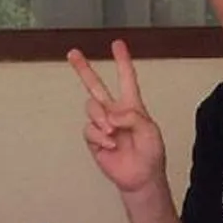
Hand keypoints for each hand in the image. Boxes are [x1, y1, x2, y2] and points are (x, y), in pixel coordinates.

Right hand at [68, 40, 170, 196]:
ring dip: (100, 118)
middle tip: (73, 53)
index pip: (126, 79)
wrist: (140, 177)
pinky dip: (99, 135)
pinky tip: (110, 143)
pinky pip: (89, 129)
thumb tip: (111, 115)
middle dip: (83, 69)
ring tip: (112, 131)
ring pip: (91, 107)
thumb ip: (133, 117)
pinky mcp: (94, 139)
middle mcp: (114, 112)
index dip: (122, 61)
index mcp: (132, 105)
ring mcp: (103, 125)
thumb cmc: (150, 154)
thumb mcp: (150, 131)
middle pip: (95, 86)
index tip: (117, 44)